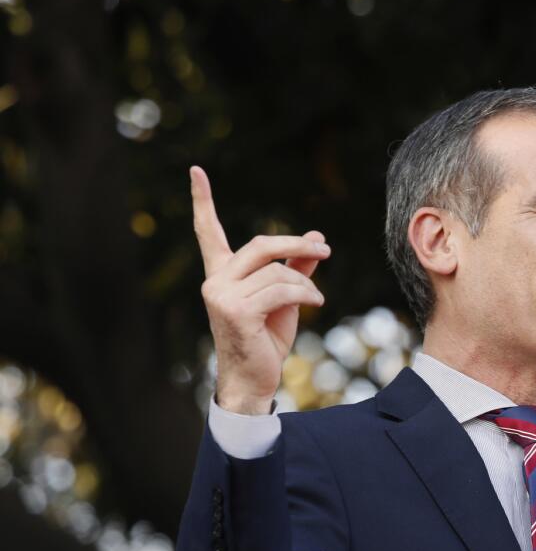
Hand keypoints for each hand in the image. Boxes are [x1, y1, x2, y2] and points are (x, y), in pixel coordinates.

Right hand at [191, 166, 329, 413]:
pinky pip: (281, 290)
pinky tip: (316, 303)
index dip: (202, 201)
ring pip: (277, 272)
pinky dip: (306, 294)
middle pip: (260, 245)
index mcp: (220, 274)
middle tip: (325, 250)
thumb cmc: (265, 339)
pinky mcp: (236, 312)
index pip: (207, 232)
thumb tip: (317, 236)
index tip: (195, 170)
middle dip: (296, 246)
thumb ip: (296, 267)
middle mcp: (215, 281)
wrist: (255, 379)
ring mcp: (222, 296)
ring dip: (306, 283)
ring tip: (318, 298)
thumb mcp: (284, 297)